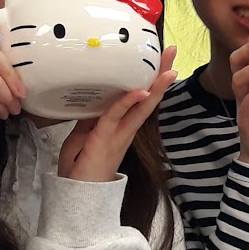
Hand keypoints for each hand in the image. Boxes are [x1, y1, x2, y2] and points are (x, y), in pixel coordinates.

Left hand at [58, 46, 177, 181]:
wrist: (76, 196)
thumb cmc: (79, 170)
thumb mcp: (81, 137)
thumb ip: (90, 119)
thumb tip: (93, 102)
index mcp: (119, 127)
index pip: (138, 99)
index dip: (149, 80)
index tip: (158, 61)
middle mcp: (124, 130)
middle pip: (147, 98)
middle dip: (160, 75)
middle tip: (172, 53)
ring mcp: (118, 135)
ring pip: (140, 107)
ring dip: (155, 87)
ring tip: (169, 69)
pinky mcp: (106, 140)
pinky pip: (117, 116)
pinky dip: (128, 103)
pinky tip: (141, 92)